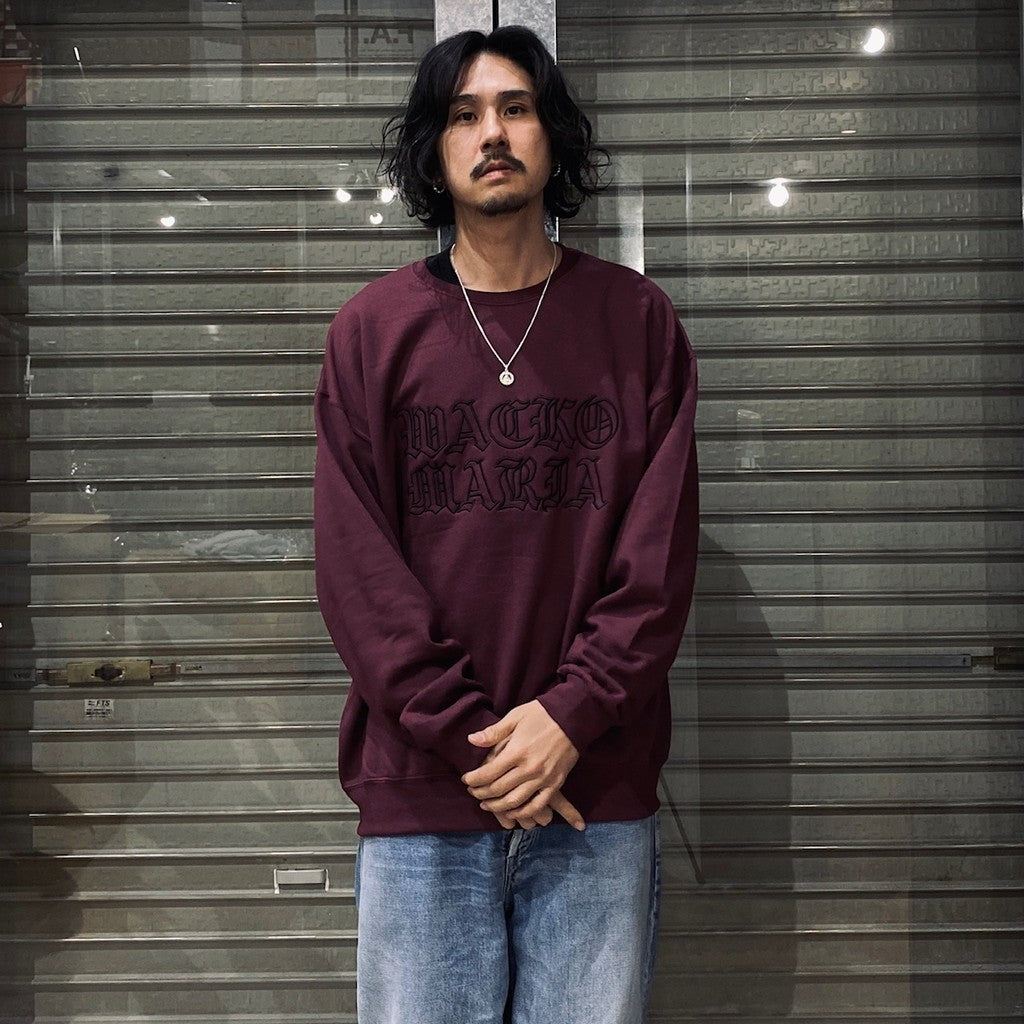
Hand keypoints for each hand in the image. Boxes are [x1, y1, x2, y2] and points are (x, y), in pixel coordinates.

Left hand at [462, 700, 584, 829]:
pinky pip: (537, 806)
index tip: (466, 779)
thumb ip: (494, 732)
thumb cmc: (541, 715)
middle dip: (481, 793)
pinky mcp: (555, 784)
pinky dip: (523, 813)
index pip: (488, 773)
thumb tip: (471, 740)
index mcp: (517, 751)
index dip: (473, 779)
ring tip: (486, 804)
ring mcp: (543, 778)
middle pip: (498, 789)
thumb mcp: (515, 717)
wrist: (573, 717)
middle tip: (472, 792)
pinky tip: (512, 812)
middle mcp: (529, 768)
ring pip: (515, 801)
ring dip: (497, 806)